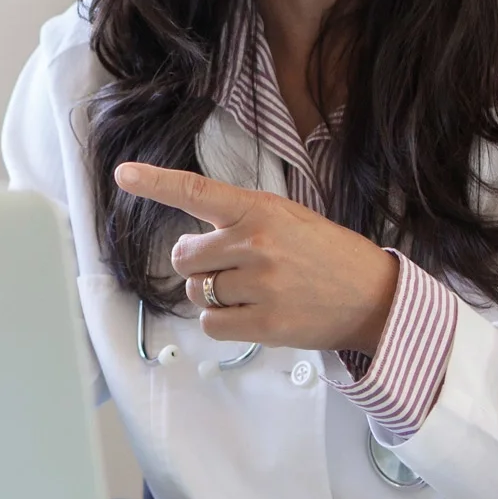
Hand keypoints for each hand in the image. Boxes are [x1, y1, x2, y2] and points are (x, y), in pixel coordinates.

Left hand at [114, 162, 397, 353]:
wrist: (374, 296)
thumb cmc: (326, 255)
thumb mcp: (288, 219)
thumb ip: (239, 224)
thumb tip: (188, 246)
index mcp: (260, 209)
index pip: (197, 192)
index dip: (156, 183)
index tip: (123, 174)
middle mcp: (255, 243)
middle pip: (184, 256)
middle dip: (197, 264)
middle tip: (229, 267)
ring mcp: (259, 285)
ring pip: (197, 292)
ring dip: (213, 294)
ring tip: (252, 291)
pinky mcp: (264, 323)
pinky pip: (211, 324)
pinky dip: (222, 322)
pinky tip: (252, 314)